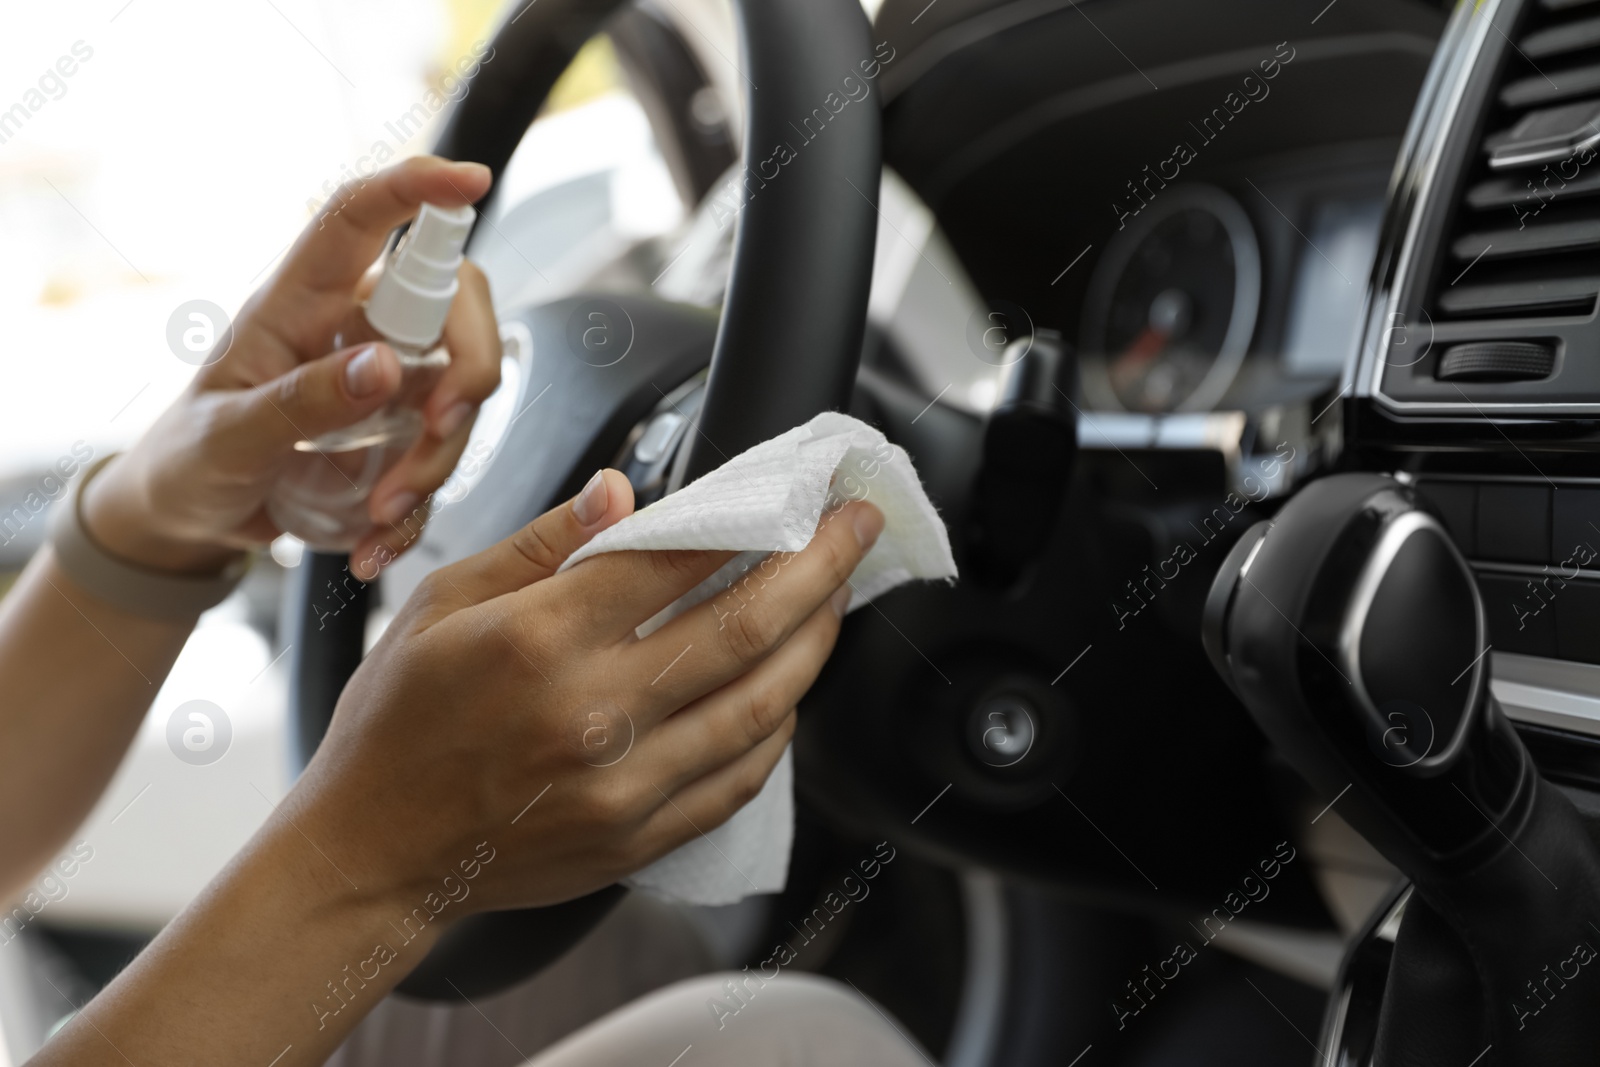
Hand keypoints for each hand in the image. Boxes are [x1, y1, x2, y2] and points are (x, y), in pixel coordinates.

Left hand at [82, 156, 503, 574]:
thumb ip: (300, 403)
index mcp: (300, 302)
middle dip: (469, 367)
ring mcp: (387, 380)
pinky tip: (377, 544)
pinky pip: (445, 456)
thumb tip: (385, 366)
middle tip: (441, 427)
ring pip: (461, 389)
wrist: (191, 518)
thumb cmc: (191, 458)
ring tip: (381, 514)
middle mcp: (355, 328)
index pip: (361, 219)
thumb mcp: (226, 437)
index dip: (417, 187)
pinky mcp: (402, 432)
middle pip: (453, 305)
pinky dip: (422, 507)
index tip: (472, 179)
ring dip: (440, 457)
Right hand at [287, 469, 883, 913]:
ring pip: (760, 707)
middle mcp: (592, 712)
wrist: (373, 853)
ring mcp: (622, 785)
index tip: (800, 494)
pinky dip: (777, 729)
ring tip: (836, 601)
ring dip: (815, 645)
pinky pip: (739, 779)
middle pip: (744, 628)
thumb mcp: (443, 602)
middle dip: (820, 569)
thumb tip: (625, 492)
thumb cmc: (398, 722)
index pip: (678, 560)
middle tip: (857, 529)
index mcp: (539, 637)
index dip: (755, 519)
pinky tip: (789, 690)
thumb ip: (544, 543)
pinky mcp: (637, 837)